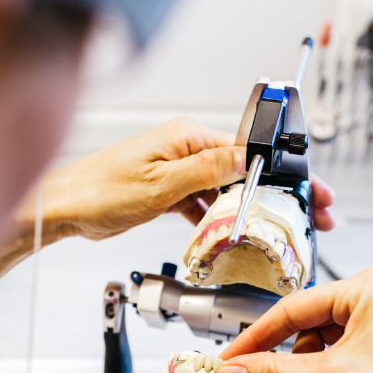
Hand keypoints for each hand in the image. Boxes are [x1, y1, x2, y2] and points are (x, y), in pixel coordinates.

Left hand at [36, 117, 335, 240]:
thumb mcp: (162, 183)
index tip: (307, 192)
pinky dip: (215, 219)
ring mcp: (177, 170)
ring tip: (269, 231)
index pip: (249, 152)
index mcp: (188, 137)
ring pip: (224, 190)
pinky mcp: (168, 190)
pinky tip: (225, 235)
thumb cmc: (99, 189)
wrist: (66, 208)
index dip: (283, 174)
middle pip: (243, 171)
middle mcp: (185, 149)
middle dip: (274, 194)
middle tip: (303, 215)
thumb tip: (247, 159)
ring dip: (243, 210)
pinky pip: (203, 204)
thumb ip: (208, 171)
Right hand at [216, 267, 372, 372]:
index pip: (294, 307)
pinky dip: (322, 371)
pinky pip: (339, 351)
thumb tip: (235, 370)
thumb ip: (274, 372)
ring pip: (320, 339)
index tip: (231, 357)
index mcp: (368, 286)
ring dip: (302, 366)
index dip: (256, 336)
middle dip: (280, 354)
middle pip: (306, 323)